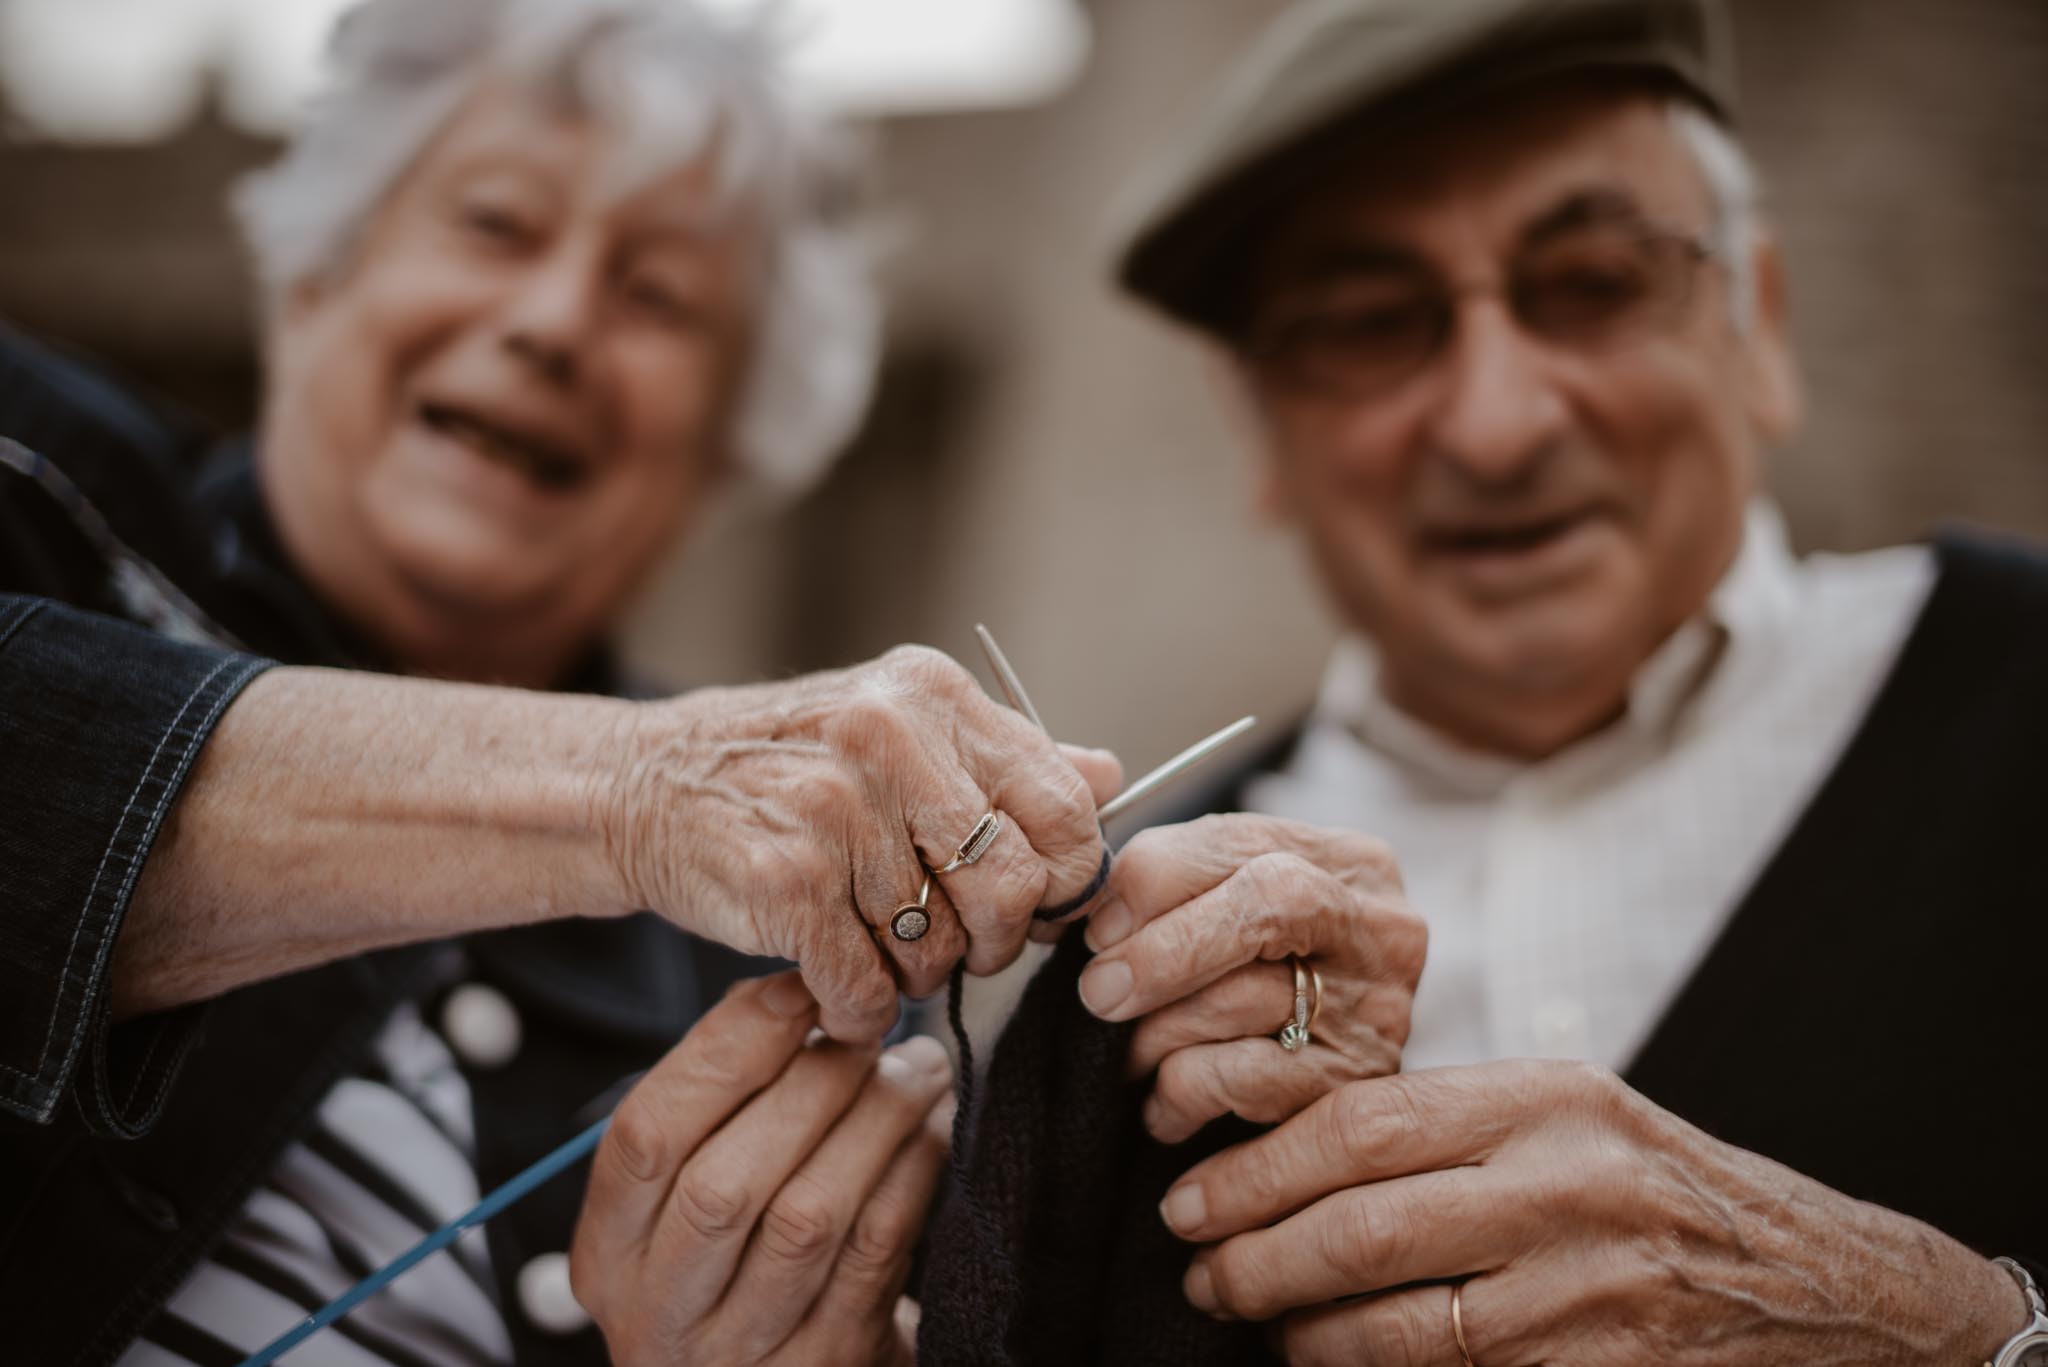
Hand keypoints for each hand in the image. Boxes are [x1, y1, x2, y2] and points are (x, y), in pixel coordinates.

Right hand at [571, 972, 953, 1366]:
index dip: (723, 1052)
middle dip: (810, 1085)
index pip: (644, 1139)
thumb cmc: (742, 1261)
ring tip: (919, 1066)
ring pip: (809, 1218)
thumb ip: (719, 1106)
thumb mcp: (691, 1198)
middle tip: (872, 1027)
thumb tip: (788, 994)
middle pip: (724, 1186)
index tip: (796, 991)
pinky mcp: (830, 1361)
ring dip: (876, 1120)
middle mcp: (662, 1314)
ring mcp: (746, 1353)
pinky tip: (933, 1124)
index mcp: (611, 1254)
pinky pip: (877, 1251)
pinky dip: (913, 1171)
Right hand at [611, 645, 1121, 1038]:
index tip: (1037, 906)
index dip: (1065, 878)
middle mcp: (890, 739)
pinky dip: (858, 1008)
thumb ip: (1006, 758)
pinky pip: (867, 987)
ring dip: (913, 972)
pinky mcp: (785, 881)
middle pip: (1014, 889)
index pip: (1065, 806)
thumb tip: (1112, 778)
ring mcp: (835, 809)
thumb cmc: (789, 765)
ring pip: (940, 948)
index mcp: (934, 696)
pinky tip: (836, 987)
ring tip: (874, 945)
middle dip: (994, 940)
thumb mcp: (901, 729)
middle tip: (957, 942)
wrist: (645, 784)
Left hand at [1074, 813, 1425, 1142]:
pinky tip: (1162, 1106)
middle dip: (1161, 948)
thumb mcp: (1238, 914)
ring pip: (1240, 998)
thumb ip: (1179, 891)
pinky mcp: (1356, 1087)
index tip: (1097, 927)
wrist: (1358, 1111)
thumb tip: (1091, 917)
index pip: (1235, 839)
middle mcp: (1378, 926)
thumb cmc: (1264, 987)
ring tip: (1126, 1055)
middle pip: (1263, 903)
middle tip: (1099, 991)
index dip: (1150, 879)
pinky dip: (1180, 1091)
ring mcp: (1376, 1007)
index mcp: (1346, 861)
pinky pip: (1243, 1079)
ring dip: (1155, 1032)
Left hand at [1160, 1060, 2026, 1365]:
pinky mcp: (1608, 1364)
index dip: (1258, 1170)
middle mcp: (1569, 1181)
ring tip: (1249, 1318)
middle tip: (1197, 1268)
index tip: (1190, 1198)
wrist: (1806, 1277)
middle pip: (1367, 1225)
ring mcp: (1594, 1284)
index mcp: (1542, 1095)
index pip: (1361, 1125)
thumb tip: (1279, 1150)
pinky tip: (1328, 1361)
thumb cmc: (1645, 1180)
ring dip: (1304, 1329)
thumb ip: (1439, 1123)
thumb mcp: (1558, 1112)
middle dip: (1256, 1254)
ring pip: (1406, 1322)